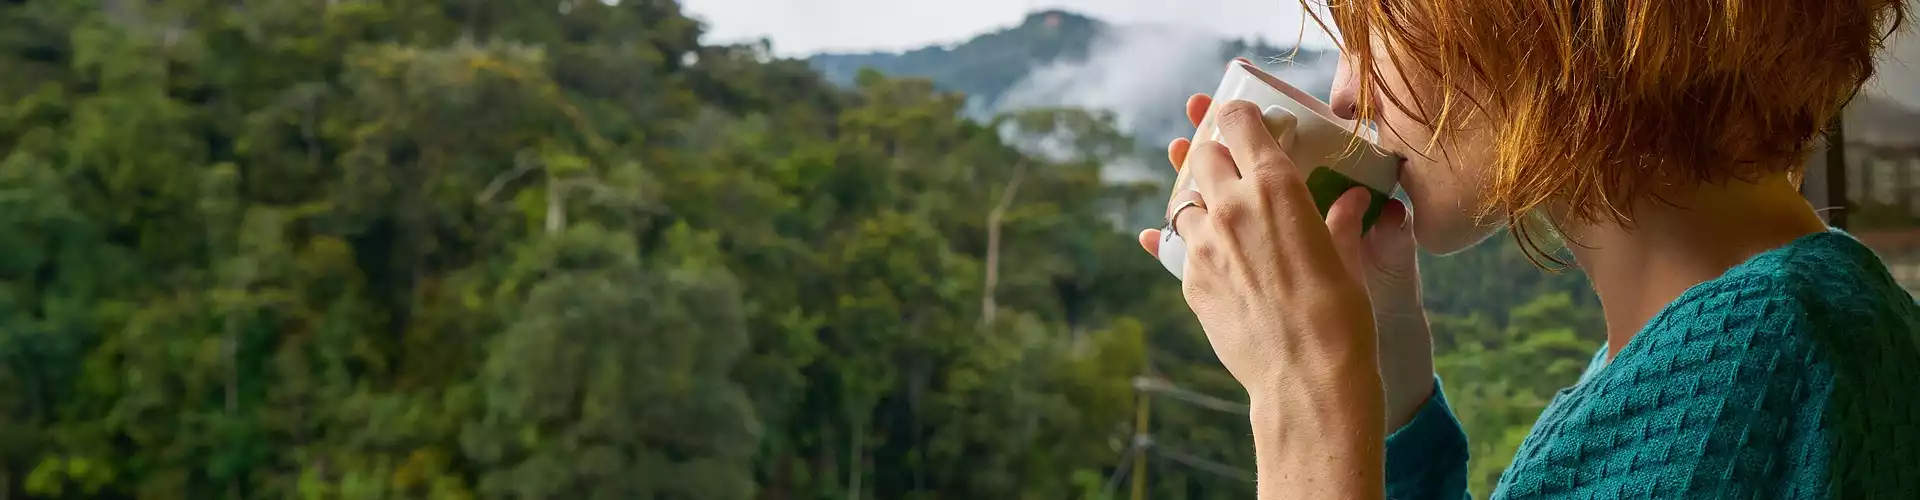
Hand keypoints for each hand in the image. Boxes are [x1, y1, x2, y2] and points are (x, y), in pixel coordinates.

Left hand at [1140, 94, 1434, 429]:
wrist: (1306, 379)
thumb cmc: (1341, 316)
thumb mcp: (1347, 258)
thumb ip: (1339, 221)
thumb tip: (1350, 200)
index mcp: (1276, 187)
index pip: (1240, 124)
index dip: (1238, 116)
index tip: (1244, 119)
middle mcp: (1231, 206)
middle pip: (1203, 156)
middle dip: (1216, 156)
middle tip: (1233, 168)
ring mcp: (1203, 245)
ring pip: (1185, 203)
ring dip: (1201, 203)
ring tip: (1222, 218)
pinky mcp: (1189, 281)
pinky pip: (1179, 249)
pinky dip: (1194, 246)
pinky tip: (1209, 254)